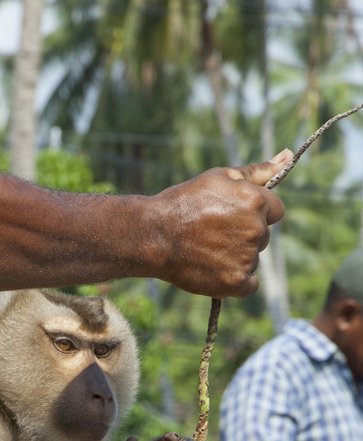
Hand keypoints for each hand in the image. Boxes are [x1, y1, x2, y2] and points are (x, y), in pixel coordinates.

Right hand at [150, 150, 291, 298]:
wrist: (153, 235)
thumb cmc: (183, 202)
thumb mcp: (219, 177)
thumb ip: (257, 171)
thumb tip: (288, 155)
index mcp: (256, 202)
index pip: (275, 211)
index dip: (255, 213)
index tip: (232, 216)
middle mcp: (256, 230)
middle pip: (262, 237)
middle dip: (244, 235)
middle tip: (212, 234)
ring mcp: (247, 258)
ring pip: (252, 260)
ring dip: (237, 257)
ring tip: (206, 251)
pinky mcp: (235, 282)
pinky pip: (249, 285)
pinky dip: (236, 281)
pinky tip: (216, 270)